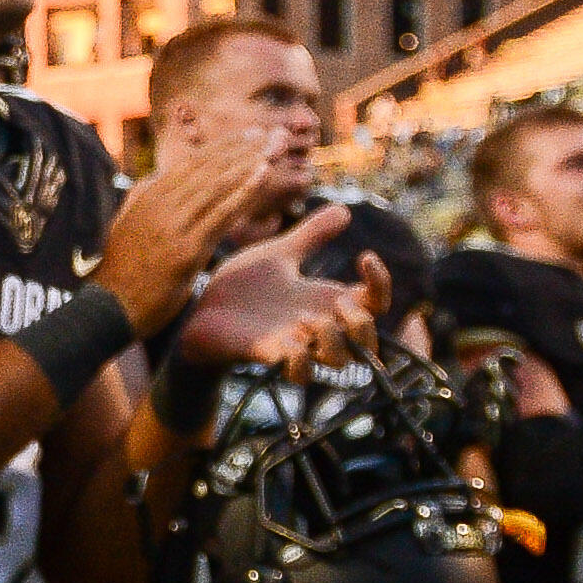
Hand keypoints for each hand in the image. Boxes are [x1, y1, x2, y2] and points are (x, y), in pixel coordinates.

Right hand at [99, 141, 282, 333]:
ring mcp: (173, 225)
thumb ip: (142, 198)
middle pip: (208, 167)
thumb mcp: (126, 223)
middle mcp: (160, 203)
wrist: (108, 309)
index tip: (248, 135)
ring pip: (217, 184)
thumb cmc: (120, 271)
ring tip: (273, 147)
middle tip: (270, 134)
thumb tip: (157, 177)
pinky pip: (221, 214)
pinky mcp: (187, 249)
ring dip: (248, 163)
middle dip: (242, 148)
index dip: (223, 146)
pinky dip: (244, 192)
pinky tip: (262, 174)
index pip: (191, 162)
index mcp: (147, 195)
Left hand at [176, 205, 373, 376]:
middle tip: (340, 303)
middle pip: (367, 342)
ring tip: (305, 319)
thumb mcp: (281, 254)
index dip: (381, 284)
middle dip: (363, 324)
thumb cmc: (244, 288)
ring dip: (331, 341)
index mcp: (323, 299)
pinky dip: (299, 360)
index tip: (365, 256)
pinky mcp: (269, 356)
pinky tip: (287, 341)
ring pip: (338, 360)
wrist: (202, 310)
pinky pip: (299, 373)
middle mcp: (317, 325)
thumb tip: (344, 209)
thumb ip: (312, 235)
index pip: (373, 302)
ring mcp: (295, 344)